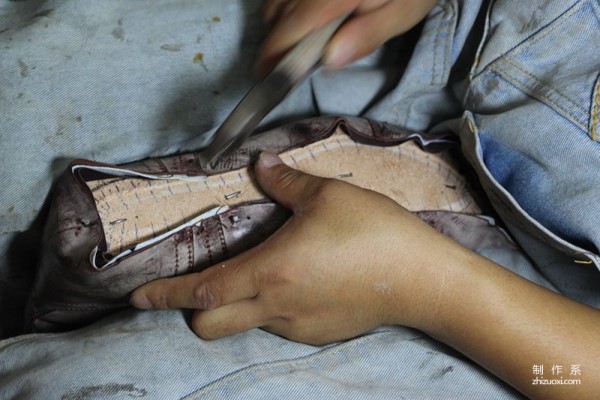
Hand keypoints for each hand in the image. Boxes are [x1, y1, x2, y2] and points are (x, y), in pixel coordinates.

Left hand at [130, 151, 462, 344]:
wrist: (421, 279)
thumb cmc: (374, 232)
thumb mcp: (327, 195)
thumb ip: (284, 181)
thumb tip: (259, 162)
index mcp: (270, 270)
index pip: (201, 289)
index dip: (164, 294)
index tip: (136, 296)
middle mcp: (275, 306)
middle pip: (210, 324)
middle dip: (192, 308)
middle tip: (200, 280)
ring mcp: (297, 326)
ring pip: (245, 323)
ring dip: (237, 302)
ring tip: (264, 268)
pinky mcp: (318, 334)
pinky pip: (278, 324)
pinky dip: (271, 306)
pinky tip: (301, 280)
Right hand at [255, 0, 437, 72]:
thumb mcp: (405, 12)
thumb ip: (368, 35)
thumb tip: (329, 61)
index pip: (294, 25)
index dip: (274, 51)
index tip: (263, 73)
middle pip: (279, 10)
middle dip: (276, 40)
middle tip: (283, 63)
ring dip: (278, 20)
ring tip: (293, 41)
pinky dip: (285, 3)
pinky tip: (300, 14)